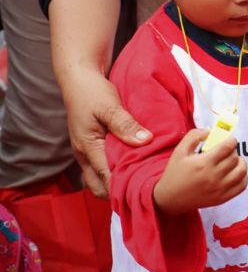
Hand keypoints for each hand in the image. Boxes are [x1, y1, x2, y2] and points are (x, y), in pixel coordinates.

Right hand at [61, 67, 151, 197]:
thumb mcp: (110, 107)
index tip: (142, 191)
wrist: (79, 80)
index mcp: (88, 148)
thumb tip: (144, 141)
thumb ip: (125, 125)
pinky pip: (101, 166)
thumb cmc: (93, 92)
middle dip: (117, 191)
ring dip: (115, 181)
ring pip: (99, 178)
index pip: (105, 177)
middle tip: (142, 190)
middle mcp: (84, 155)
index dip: (122, 186)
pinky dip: (114, 170)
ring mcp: (86, 152)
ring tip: (139, 181)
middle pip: (98, 185)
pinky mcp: (92, 146)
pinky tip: (132, 167)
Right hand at [153, 128, 247, 214]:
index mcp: (203, 163)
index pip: (228, 146)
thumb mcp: (180, 151)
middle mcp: (214, 177)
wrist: (170, 199)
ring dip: (240, 162)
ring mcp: (220, 189)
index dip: (231, 140)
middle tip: (226, 151)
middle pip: (234, 157)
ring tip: (231, 161)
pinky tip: (234, 173)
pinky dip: (243, 176)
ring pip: (242, 171)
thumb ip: (194, 136)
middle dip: (233, 151)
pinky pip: (242, 185)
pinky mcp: (223, 198)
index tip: (228, 140)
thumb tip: (211, 131)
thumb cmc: (175, 173)